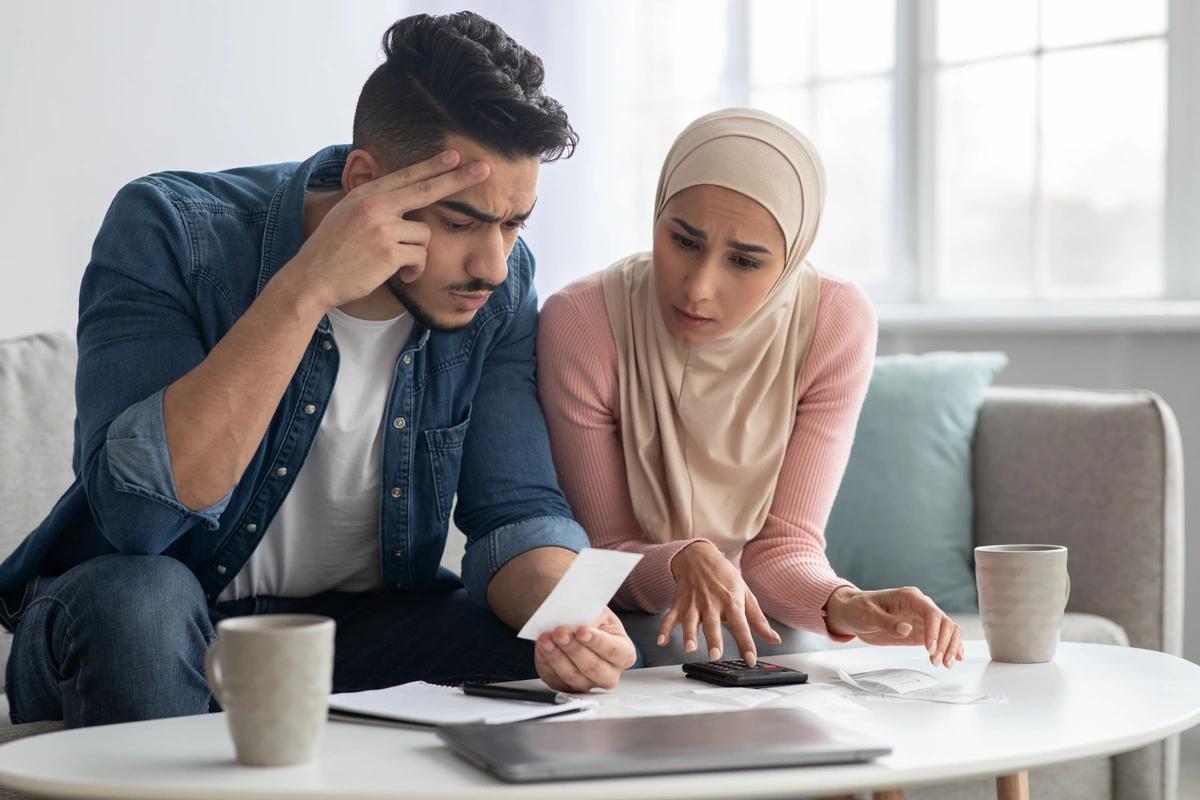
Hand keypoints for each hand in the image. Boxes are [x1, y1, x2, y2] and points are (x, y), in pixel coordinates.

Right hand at [283, 150, 490, 309]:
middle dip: (458, 179)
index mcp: (366, 195)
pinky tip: (399, 276)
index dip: (433, 166)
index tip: (455, 157)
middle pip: (426, 189)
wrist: (311, 278)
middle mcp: (375, 206)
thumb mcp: (348, 215)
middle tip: (484, 169)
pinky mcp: (389, 252)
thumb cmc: (332, 251)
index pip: (406, 176)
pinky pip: (420, 258)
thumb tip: (405, 199)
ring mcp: (382, 228)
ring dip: (417, 255)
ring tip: (398, 265)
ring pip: (424, 235)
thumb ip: (375, 205)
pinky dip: (414, 271)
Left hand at [534, 607, 636, 692]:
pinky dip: (546, 661)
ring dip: (557, 656)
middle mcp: (609, 673)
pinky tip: (542, 646)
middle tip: (560, 632)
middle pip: (594, 668)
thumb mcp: (598, 611)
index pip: (614, 651)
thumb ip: (592, 615)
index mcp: (623, 653)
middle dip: (575, 649)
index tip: (582, 631)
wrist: (574, 626)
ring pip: (573, 676)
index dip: (598, 642)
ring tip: (546, 639)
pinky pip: (555, 679)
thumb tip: (577, 619)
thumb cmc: (591, 619)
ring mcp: (588, 683)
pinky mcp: (566, 686)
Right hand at [660, 540, 780, 665]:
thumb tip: (775, 639)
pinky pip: (670, 617)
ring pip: (690, 621)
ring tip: (689, 648)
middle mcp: (712, 603)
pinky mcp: (679, 604)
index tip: (750, 660)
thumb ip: (758, 620)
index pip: (741, 625)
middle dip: (713, 639)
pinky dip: (664, 629)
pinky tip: (661, 640)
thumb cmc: (725, 577)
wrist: (699, 556)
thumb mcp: (745, 594)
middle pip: (713, 624)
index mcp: (731, 601)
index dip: (746, 644)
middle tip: (715, 655)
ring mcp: (693, 603)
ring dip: (689, 635)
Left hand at [823, 586, 963, 667]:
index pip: (931, 612)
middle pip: (945, 622)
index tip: (930, 649)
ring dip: (950, 647)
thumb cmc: (859, 609)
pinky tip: (955, 657)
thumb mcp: (868, 615)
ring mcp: (922, 619)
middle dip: (945, 642)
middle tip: (936, 661)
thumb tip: (906, 629)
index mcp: (909, 597)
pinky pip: (942, 637)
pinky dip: (950, 647)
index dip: (934, 631)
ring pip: (948, 630)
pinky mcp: (920, 631)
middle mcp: (920, 606)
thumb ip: (887, 622)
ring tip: (943, 664)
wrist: (853, 613)